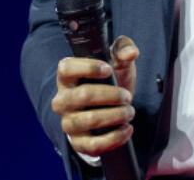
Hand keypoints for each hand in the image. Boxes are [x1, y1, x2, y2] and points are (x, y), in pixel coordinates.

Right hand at [51, 36, 139, 156]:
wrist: (111, 107)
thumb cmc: (111, 79)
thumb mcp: (117, 60)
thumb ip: (124, 48)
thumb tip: (131, 53)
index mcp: (67, 76)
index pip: (66, 68)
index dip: (87, 67)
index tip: (108, 70)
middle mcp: (62, 100)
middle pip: (82, 95)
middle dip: (111, 95)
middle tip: (127, 96)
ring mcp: (68, 122)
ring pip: (89, 120)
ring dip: (115, 116)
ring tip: (129, 112)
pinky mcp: (78, 143)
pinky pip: (93, 145)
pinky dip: (114, 137)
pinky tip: (127, 128)